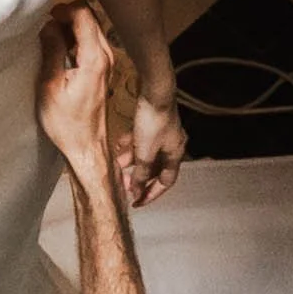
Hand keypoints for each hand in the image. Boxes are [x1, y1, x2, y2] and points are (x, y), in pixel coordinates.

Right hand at [37, 0, 116, 178]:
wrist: (86, 146)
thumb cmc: (67, 123)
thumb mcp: (50, 85)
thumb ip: (51, 50)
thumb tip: (49, 26)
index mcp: (94, 58)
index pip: (84, 15)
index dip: (63, 10)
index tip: (46, 19)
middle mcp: (106, 56)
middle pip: (89, 17)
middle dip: (67, 16)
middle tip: (46, 28)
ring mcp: (108, 62)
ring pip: (91, 28)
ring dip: (71, 28)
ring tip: (51, 40)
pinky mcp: (104, 69)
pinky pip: (92, 42)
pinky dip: (76, 39)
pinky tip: (61, 51)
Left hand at [125, 88, 186, 207]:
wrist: (154, 92)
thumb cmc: (154, 120)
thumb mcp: (145, 152)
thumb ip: (140, 173)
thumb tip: (136, 190)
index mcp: (176, 154)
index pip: (166, 182)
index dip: (152, 194)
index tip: (138, 202)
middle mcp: (171, 145)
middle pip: (154, 168)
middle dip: (138, 176)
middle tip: (125, 184)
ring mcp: (162, 133)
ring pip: (145, 153)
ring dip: (131, 160)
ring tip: (116, 164)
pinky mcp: (152, 122)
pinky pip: (140, 140)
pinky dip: (130, 145)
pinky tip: (119, 144)